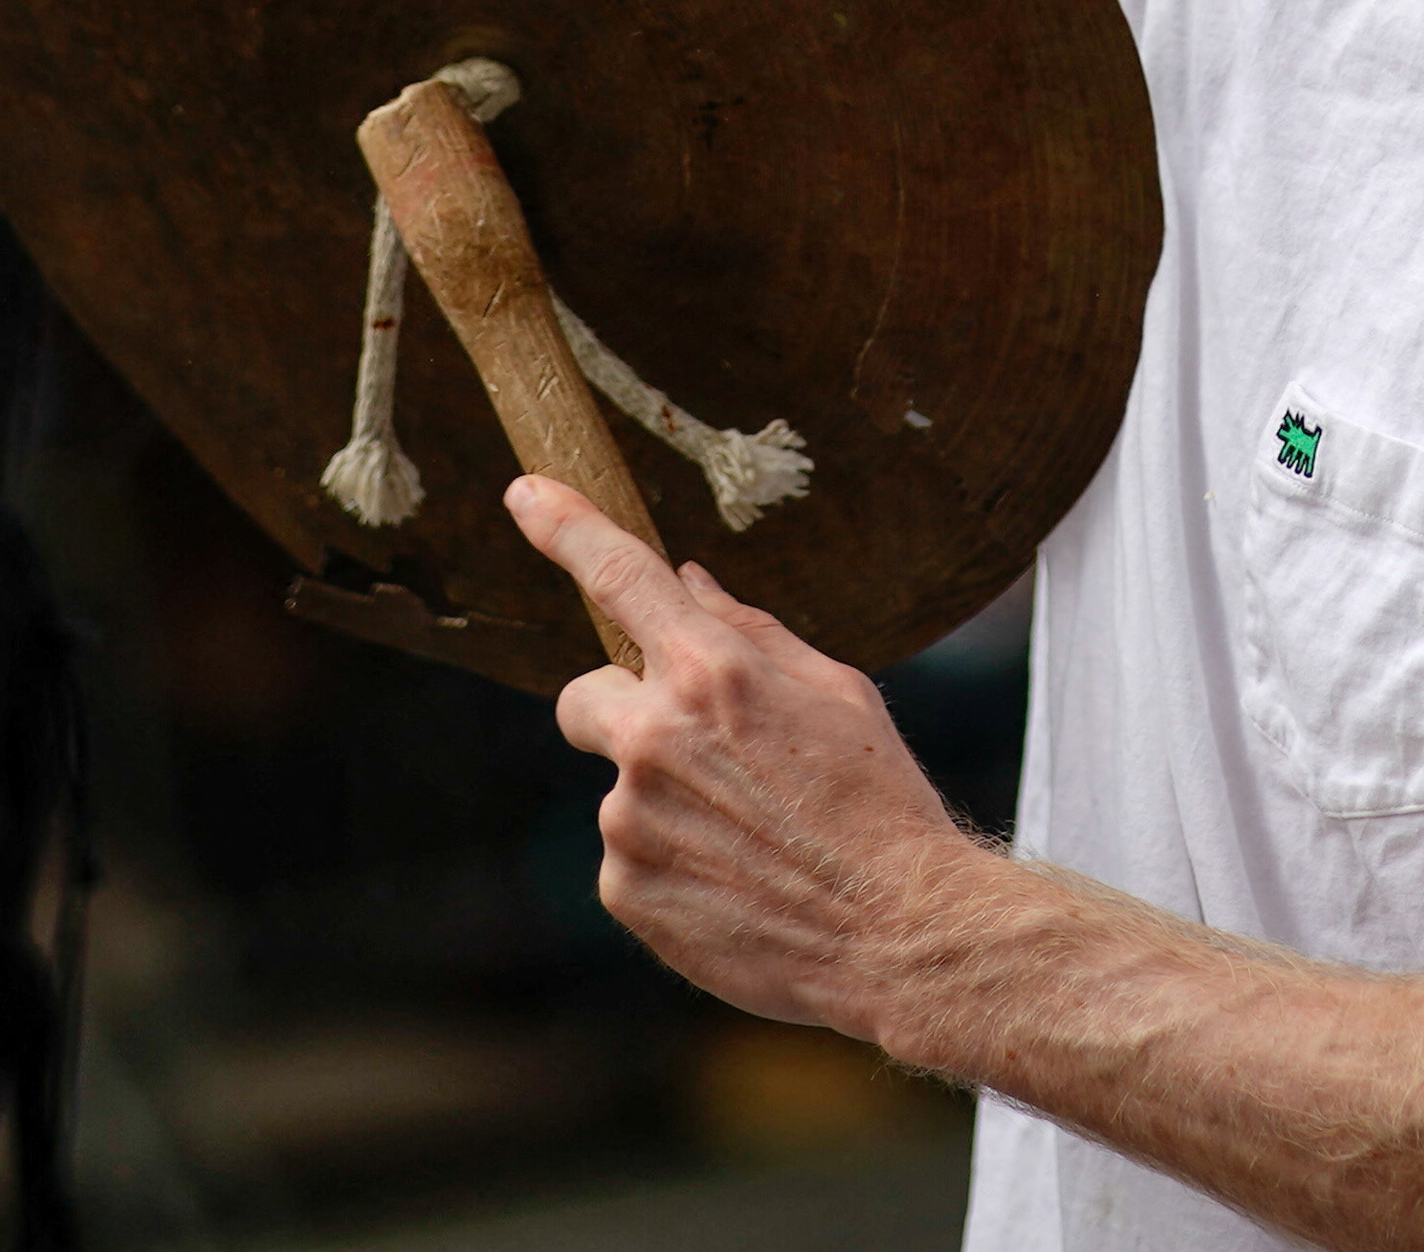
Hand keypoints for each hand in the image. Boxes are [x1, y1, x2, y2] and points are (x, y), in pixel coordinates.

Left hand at [515, 473, 990, 1041]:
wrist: (897, 931)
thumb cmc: (879, 802)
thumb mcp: (835, 692)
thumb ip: (750, 632)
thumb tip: (688, 584)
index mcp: (712, 669)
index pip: (619, 574)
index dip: (565, 525)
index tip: (525, 492)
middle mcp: (655, 735)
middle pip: (584, 696)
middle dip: (624, 711)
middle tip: (696, 754)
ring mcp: (629, 816)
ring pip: (623, 788)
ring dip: (665, 803)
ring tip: (750, 843)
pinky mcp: (624, 887)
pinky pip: (628, 858)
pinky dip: (669, 866)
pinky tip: (733, 886)